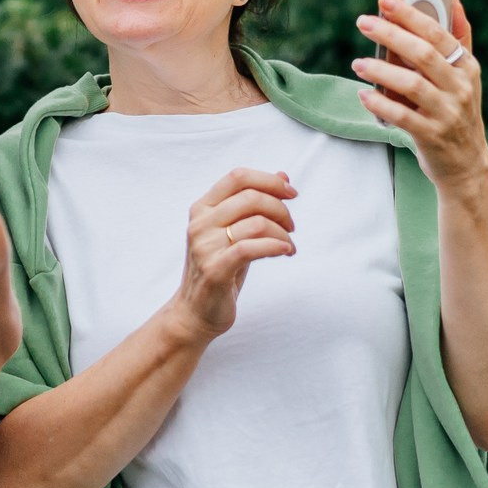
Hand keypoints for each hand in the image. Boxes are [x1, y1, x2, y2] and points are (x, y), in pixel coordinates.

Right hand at [165, 167, 297, 341]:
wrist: (195, 312)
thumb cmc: (221, 268)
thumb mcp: (237, 232)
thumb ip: (255, 205)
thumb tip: (283, 176)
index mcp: (202, 208)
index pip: (238, 177)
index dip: (269, 180)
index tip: (291, 194)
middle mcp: (200, 223)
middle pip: (250, 197)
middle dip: (281, 209)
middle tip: (292, 227)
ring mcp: (204, 246)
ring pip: (256, 223)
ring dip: (283, 234)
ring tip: (289, 246)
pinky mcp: (214, 270)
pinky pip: (251, 249)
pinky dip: (275, 247)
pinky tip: (286, 252)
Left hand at [352, 0, 487, 188]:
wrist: (466, 162)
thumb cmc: (457, 110)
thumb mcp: (465, 75)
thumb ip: (459, 37)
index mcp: (466, 66)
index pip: (437, 33)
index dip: (410, 15)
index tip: (385, 0)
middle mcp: (460, 87)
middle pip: (423, 54)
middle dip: (391, 35)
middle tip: (364, 23)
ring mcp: (447, 112)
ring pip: (412, 84)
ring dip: (381, 71)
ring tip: (358, 63)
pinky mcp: (432, 135)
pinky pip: (403, 116)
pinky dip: (381, 104)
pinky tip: (364, 95)